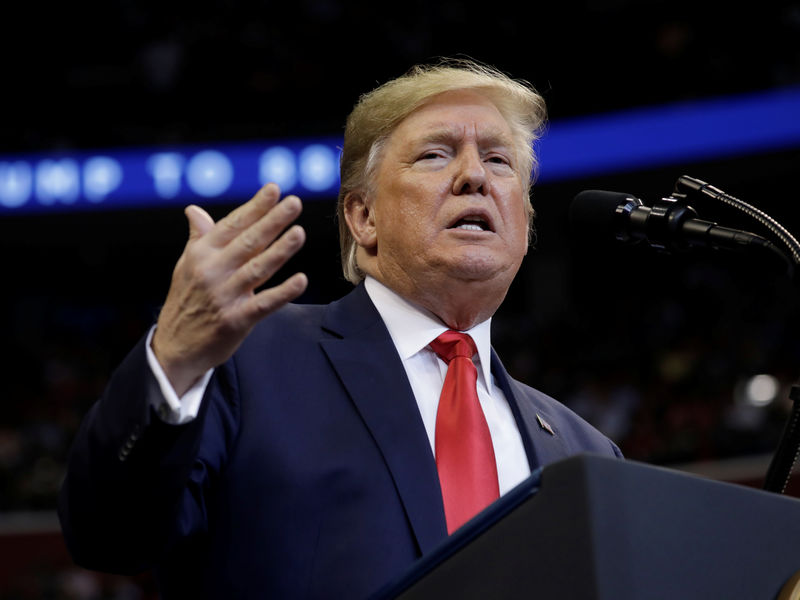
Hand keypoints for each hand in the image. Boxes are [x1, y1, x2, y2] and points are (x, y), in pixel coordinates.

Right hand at [151, 183, 307, 395]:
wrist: (174, 347)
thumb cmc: (186, 300)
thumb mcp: (186, 266)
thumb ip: (199, 238)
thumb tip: (194, 210)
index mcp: (202, 253)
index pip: (233, 224)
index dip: (255, 207)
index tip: (274, 189)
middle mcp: (212, 271)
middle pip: (248, 242)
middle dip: (272, 221)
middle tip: (294, 203)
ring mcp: (224, 296)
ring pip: (257, 268)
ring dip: (280, 251)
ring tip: (299, 233)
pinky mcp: (236, 320)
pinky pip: (264, 303)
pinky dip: (283, 292)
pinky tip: (301, 280)